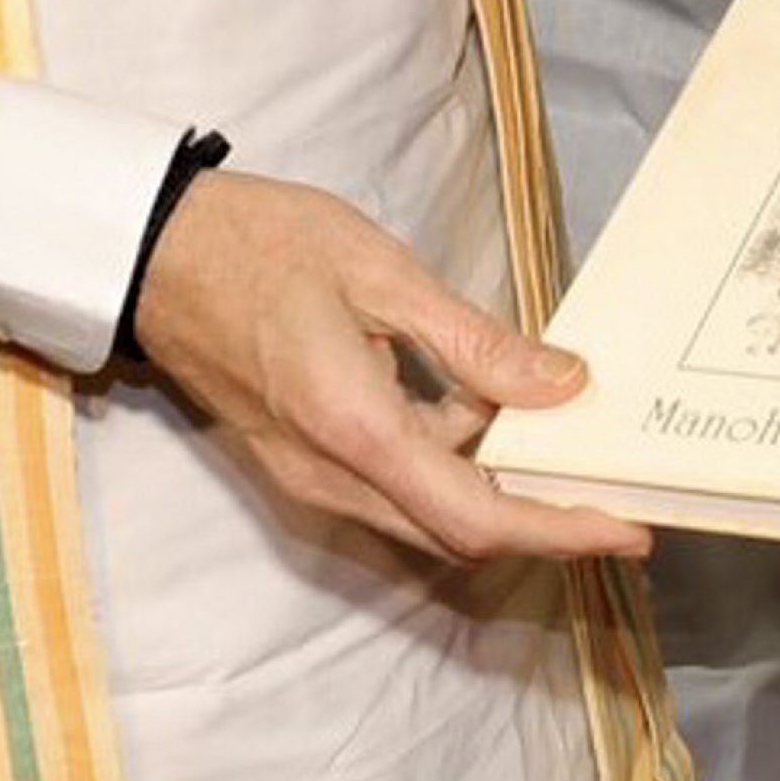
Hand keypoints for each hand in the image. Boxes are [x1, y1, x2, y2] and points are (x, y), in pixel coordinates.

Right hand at [127, 166, 654, 565]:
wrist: (152, 254)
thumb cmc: (260, 245)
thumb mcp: (382, 273)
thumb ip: (473, 341)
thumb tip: (562, 385)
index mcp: (354, 428)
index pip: (476, 516)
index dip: (560, 532)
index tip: (627, 530)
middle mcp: (331, 477)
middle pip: (457, 534)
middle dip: (543, 519)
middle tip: (612, 485)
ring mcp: (309, 478)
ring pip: (426, 515)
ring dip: (494, 485)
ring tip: (550, 419)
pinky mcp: (300, 464)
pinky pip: (392, 489)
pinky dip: (449, 463)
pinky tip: (476, 402)